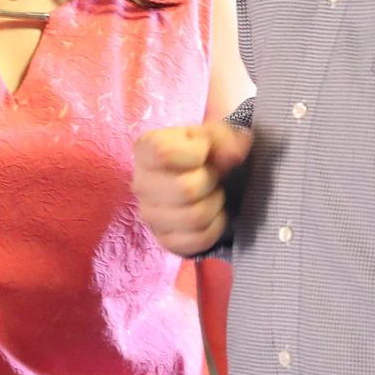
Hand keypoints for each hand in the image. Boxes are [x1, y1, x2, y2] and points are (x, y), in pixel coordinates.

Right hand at [132, 122, 251, 256]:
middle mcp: (141, 184)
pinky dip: (216, 227)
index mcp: (145, 150)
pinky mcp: (164, 239)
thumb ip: (224, 138)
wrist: (195, 176)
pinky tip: (214, 214)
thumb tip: (233, 155)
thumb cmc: (199, 152)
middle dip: (210, 180)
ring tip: (212, 194)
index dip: (194, 153)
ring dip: (215, 204)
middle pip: (185, 189)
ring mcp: (149, 215)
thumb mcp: (212, 135)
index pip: (163, 154)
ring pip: (195, 217)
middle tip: (213, 176)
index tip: (203, 152)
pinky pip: (199, 240)